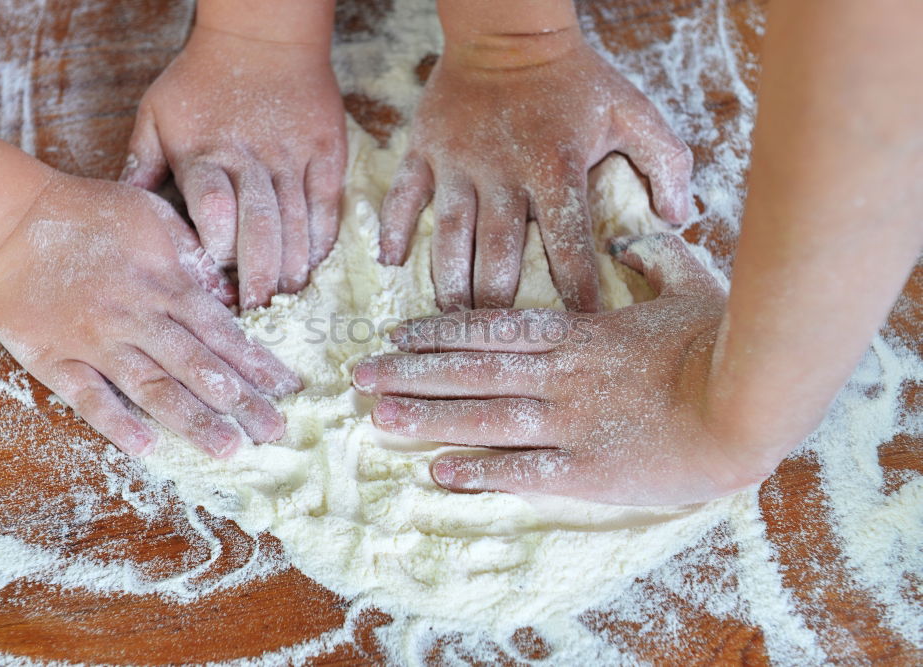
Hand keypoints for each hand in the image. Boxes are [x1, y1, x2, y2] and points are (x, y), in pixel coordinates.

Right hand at [0, 173, 301, 457]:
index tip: (287, 389)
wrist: (10, 219)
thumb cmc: (90, 214)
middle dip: (240, 401)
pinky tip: (146, 448)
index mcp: (166, 284)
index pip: (222, 332)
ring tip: (227, 448)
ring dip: (192, 420)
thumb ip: (196, 257)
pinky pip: (88, 396)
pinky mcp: (54, 358)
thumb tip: (233, 297)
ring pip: (152, 388)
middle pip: (197, 367)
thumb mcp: (155, 218)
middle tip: (273, 431)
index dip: (256, 362)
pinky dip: (115, 423)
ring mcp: (95, 341)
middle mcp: (137, 317)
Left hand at [121, 26, 346, 308]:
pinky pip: (327, 205)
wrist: (263, 38)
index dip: (217, 252)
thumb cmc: (202, 79)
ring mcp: (293, 157)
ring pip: (297, 223)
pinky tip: (314, 261)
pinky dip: (322, 237)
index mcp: (205, 154)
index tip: (215, 282)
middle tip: (258, 307)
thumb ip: (142, 161)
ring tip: (286, 294)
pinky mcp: (326, 154)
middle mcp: (251, 160)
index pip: (213, 212)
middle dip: (260, 275)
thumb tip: (124, 208)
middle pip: (259, 228)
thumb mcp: (156, 113)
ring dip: (293, 265)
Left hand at [354, 234, 762, 505]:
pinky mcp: (584, 468)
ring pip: (480, 416)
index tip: (397, 334)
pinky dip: (478, 471)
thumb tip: (636, 237)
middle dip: (410, 372)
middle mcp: (557, 376)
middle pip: (469, 371)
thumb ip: (656, 259)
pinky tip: (438, 472)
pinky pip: (520, 470)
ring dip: (426, 416)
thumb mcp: (690, 286)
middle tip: (359, 375)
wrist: (747, 404)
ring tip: (378, 416)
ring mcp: (566, 422)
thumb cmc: (722, 345)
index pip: (491, 329)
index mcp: (576, 334)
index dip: (438, 332)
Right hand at [380, 31, 692, 311]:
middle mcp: (503, 172)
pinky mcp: (424, 149)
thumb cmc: (576, 80)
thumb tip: (677, 219)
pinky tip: (392, 263)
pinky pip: (403, 196)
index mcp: (555, 169)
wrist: (509, 31)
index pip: (568, 248)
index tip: (578, 332)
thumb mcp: (635, 112)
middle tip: (499, 341)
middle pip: (496, 255)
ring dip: (449, 283)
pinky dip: (394, 229)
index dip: (575, 295)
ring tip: (452, 320)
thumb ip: (666, 164)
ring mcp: (458, 163)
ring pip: (449, 236)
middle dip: (498, 304)